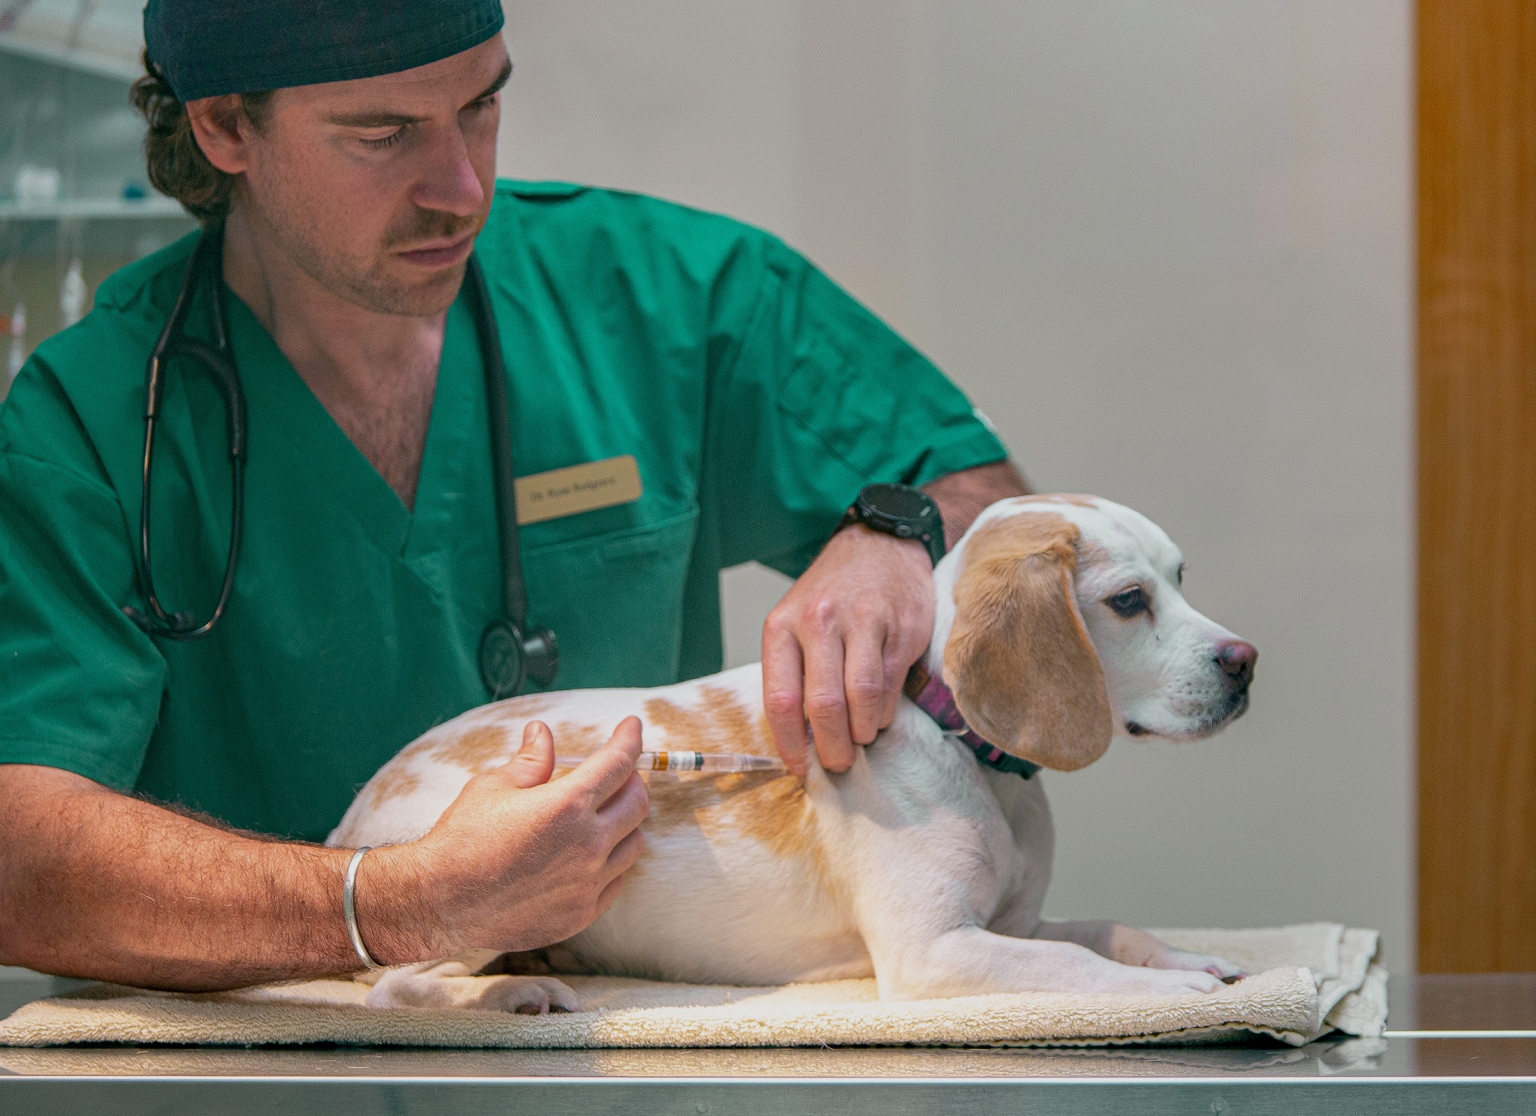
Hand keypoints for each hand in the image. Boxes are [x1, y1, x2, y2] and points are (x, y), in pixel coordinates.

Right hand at [368, 717, 648, 959]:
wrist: (440, 903)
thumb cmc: (462, 839)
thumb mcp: (493, 787)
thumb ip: (530, 760)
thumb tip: (542, 733)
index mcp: (567, 805)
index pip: (618, 762)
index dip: (629, 738)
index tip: (631, 727)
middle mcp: (587, 844)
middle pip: (637, 801)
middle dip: (630, 779)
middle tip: (613, 774)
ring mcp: (588, 883)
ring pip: (634, 843)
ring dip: (623, 823)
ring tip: (599, 815)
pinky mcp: (582, 913)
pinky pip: (616, 881)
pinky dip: (611, 861)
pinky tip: (588, 854)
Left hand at [762, 524, 934, 773]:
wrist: (879, 545)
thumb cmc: (832, 593)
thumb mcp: (795, 620)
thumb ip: (794, 671)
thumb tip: (798, 738)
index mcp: (783, 625)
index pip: (781, 698)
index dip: (789, 742)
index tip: (797, 765)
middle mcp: (820, 621)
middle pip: (824, 706)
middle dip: (831, 747)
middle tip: (837, 763)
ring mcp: (863, 624)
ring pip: (860, 700)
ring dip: (861, 733)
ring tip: (859, 740)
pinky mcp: (901, 628)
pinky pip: (889, 686)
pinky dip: (882, 712)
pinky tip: (877, 715)